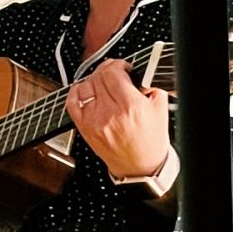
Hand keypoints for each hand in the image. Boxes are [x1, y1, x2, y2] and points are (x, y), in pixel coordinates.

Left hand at [65, 59, 171, 177]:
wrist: (139, 166)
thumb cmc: (150, 141)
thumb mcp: (160, 109)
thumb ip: (150, 85)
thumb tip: (138, 72)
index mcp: (131, 106)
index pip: (113, 72)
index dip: (118, 64)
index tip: (124, 67)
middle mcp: (110, 113)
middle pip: (98, 77)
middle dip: (107, 70)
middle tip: (115, 73)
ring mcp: (94, 120)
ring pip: (85, 86)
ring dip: (94, 80)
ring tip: (103, 83)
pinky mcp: (84, 128)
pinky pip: (72, 102)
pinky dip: (76, 91)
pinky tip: (84, 90)